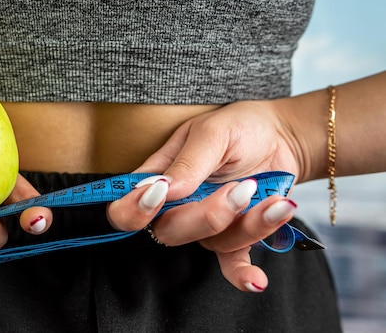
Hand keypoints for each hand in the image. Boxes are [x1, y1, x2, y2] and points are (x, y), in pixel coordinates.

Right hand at [107, 99, 302, 291]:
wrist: (280, 136)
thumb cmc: (239, 127)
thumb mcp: (213, 133)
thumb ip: (188, 162)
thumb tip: (163, 189)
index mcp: (159, 179)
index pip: (126, 207)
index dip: (131, 211)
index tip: (156, 195)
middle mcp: (177, 207)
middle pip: (168, 231)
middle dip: (204, 216)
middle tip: (239, 188)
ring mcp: (207, 224)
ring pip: (209, 243)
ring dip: (244, 224)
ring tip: (265, 193)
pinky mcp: (236, 236)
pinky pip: (233, 263)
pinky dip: (243, 274)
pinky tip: (257, 280)